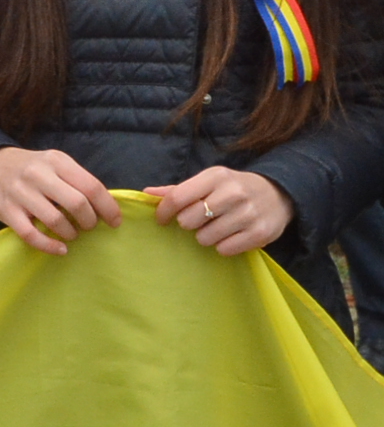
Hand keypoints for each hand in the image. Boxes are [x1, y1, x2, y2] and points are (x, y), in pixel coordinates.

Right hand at [0, 146, 121, 254]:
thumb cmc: (31, 168)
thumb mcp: (55, 163)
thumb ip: (77, 180)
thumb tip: (105, 207)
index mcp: (56, 161)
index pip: (91, 186)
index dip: (108, 208)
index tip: (114, 221)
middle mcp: (38, 174)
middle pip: (77, 203)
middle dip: (89, 221)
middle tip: (89, 226)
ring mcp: (20, 192)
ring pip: (55, 220)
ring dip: (70, 233)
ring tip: (71, 234)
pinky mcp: (6, 210)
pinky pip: (31, 234)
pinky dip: (49, 246)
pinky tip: (60, 249)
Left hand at [144, 165, 294, 258]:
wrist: (279, 194)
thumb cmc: (233, 188)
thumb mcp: (209, 182)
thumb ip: (178, 189)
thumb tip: (147, 193)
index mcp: (216, 176)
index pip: (178, 197)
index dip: (164, 211)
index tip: (162, 218)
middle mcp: (234, 193)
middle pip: (188, 220)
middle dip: (188, 224)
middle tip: (198, 221)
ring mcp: (249, 214)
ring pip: (205, 238)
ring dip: (205, 236)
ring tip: (216, 227)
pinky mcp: (260, 233)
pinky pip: (225, 249)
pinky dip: (223, 246)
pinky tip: (230, 235)